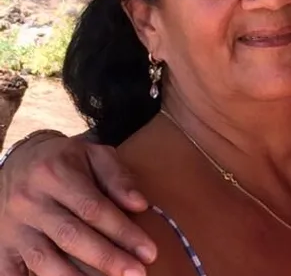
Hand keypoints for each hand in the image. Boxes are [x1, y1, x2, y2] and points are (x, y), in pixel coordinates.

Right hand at [0, 134, 156, 275]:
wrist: (18, 160)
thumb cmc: (66, 160)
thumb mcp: (95, 154)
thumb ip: (118, 177)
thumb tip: (140, 204)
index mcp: (56, 174)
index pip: (94, 209)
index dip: (123, 232)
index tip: (148, 251)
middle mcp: (30, 201)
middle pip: (71, 237)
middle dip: (107, 259)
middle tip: (136, 273)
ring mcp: (12, 226)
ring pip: (44, 260)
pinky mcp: (1, 245)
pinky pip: (11, 273)